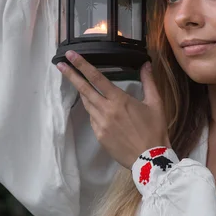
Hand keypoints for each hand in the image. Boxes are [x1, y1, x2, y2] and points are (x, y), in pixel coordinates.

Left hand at [56, 50, 170, 169]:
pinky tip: (98, 109)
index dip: (82, 65)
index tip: (71, 55)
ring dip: (82, 92)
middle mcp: (106, 110)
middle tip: (60, 64)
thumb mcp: (156, 104)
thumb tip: (146, 64)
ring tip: (78, 83)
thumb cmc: (154, 130)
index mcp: (119, 100)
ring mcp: (100, 124)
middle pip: (84, 89)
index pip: (97, 78)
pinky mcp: (99, 136)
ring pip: (87, 104)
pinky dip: (93, 110)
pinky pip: (92, 118)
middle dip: (71, 75)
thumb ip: (149, 82)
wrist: (150, 159)